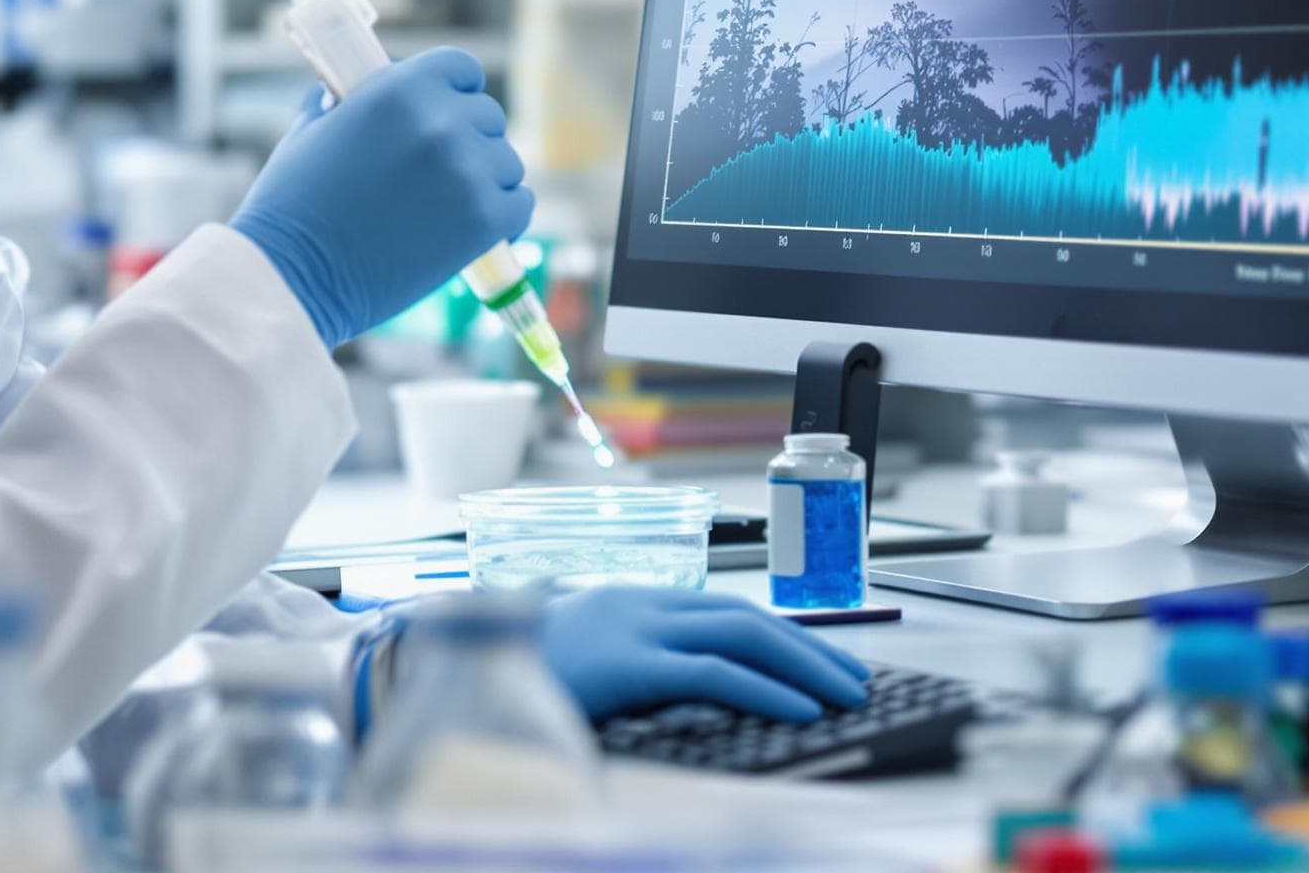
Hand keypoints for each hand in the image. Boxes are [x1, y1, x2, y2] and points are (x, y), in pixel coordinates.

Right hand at [230, 48, 532, 347]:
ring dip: (487, 180)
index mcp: (399, 89)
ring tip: (453, 205)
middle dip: (470, 139)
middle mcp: (439, 123)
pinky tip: (481, 228)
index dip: (457, 89)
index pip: (461, 68)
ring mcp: (465, 172)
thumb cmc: (292, 205)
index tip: (451, 109)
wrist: (294, 274)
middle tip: (443, 170)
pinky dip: (505, 217)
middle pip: (488, 116)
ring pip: (507, 163)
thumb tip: (357, 89)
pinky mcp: (482, 221)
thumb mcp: (314, 131)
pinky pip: (519, 205)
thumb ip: (348, 103)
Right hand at [539, 587, 870, 721]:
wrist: (454, 665)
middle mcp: (643, 602)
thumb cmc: (517, 673)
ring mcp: (637, 628)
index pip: (726, 610)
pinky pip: (716, 673)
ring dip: (806, 665)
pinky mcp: (631, 664)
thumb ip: (634, 665)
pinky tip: (802, 709)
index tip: (819, 661)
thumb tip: (688, 690)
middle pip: (747, 616)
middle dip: (810, 647)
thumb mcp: (586, 662)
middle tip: (854, 679)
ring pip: (744, 636)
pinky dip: (768, 689)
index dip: (781, 635)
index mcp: (634, 599)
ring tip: (846, 695)